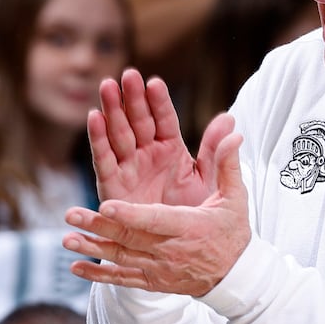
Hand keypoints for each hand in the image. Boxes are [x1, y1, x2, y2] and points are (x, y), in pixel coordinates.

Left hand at [65, 118, 249, 295]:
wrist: (235, 276)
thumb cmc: (232, 230)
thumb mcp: (235, 198)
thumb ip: (227, 164)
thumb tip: (234, 132)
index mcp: (189, 226)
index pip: (155, 219)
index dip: (130, 214)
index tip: (107, 205)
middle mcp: (171, 250)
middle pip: (130, 238)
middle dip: (99, 227)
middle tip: (72, 214)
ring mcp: (160, 269)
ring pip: (122, 258)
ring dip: (93, 248)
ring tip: (67, 238)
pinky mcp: (153, 282)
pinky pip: (123, 279)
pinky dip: (99, 275)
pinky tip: (75, 268)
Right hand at [89, 70, 225, 207]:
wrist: (180, 248)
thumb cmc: (195, 213)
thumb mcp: (210, 180)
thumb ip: (216, 151)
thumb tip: (230, 119)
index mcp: (172, 149)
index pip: (164, 119)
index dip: (158, 101)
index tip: (154, 82)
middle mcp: (148, 154)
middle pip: (138, 120)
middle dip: (132, 98)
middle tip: (127, 75)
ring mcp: (129, 167)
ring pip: (119, 133)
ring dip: (112, 110)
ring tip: (107, 86)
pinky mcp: (112, 185)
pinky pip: (104, 159)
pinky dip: (98, 138)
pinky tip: (94, 117)